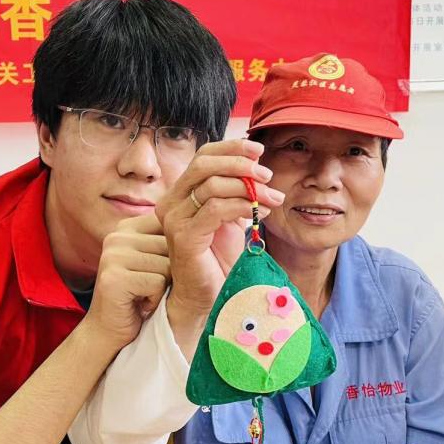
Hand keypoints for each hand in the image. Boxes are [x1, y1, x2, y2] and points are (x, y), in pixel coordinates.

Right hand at [84, 214, 169, 348]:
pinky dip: (156, 298)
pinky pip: (157, 283)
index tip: (163, 271)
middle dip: (172, 271)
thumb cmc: (142, 296)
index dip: (179, 252)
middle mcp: (117, 236)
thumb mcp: (156, 261)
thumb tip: (208, 221)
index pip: (172, 226)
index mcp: (128, 227)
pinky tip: (141, 303)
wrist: (110, 332)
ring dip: (164, 287)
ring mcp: (113, 255)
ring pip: (167, 265)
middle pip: (173, 245)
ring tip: (145, 295)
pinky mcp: (114, 277)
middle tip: (151, 286)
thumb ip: (171, 239)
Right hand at [157, 139, 284, 320]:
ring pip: (212, 185)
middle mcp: (171, 203)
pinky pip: (215, 209)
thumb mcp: (228, 216)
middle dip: (240, 163)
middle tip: (267, 174)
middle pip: (204, 164)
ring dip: (249, 188)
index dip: (230, 148)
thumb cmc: (217, 258)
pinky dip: (241, 206)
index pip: (203, 156)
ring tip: (272, 198)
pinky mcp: (183, 237)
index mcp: (180, 193)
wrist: (207, 295)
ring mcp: (174, 219)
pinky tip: (258, 213)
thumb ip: (235, 191)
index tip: (258, 150)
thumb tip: (257, 166)